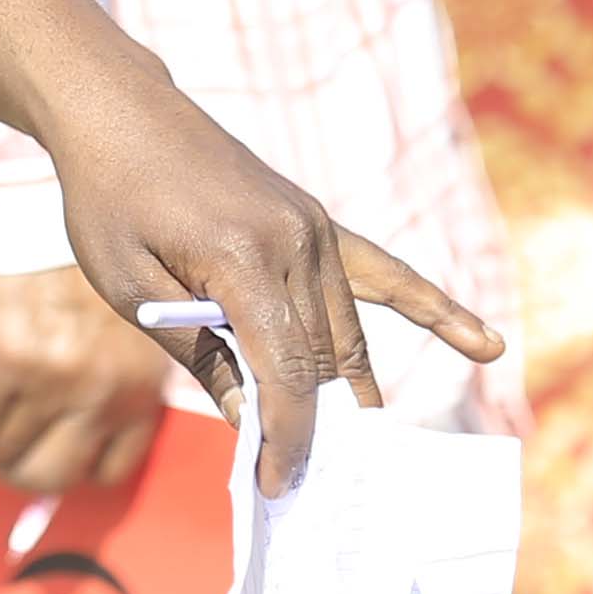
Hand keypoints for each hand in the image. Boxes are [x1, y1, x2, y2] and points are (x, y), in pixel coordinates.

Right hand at [0, 263, 179, 495]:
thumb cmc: (78, 261)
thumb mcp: (125, 323)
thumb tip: (85, 432)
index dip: (77, 463)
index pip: (111, 470)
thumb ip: (117, 375)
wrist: (38, 198)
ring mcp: (58, 379)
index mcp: (140, 386)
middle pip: (55, 477)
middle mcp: (104, 391)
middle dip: (25, 467)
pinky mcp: (9, 359)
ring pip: (9, 456)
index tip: (57, 444)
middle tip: (11, 444)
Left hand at [36, 59, 500, 493]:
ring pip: (346, 332)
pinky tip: (484, 344)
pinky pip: (385, 274)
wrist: (120, 110)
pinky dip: (434, 311)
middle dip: (310, 425)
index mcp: (243, 258)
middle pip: (320, 360)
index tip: (278, 482)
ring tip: (355, 452)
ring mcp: (314, 228)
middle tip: (299, 480)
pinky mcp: (317, 220)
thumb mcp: (129, 286)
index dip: (286, 435)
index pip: (286, 371)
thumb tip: (254, 423)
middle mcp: (295, 241)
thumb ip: (199, 355)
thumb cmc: (109, 198)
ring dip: (345, 392)